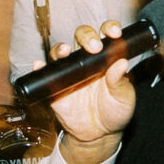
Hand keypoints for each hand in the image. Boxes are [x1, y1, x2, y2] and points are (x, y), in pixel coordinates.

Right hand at [44, 21, 136, 163]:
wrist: (99, 135)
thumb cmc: (115, 112)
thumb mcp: (124, 98)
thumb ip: (121, 82)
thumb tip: (122, 62)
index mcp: (106, 58)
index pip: (105, 35)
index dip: (109, 29)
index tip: (114, 33)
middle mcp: (86, 60)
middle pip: (81, 37)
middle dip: (86, 36)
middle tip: (93, 47)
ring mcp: (69, 72)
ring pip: (61, 52)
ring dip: (62, 48)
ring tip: (66, 52)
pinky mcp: (55, 86)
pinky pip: (45, 73)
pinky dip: (39, 67)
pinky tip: (39, 65)